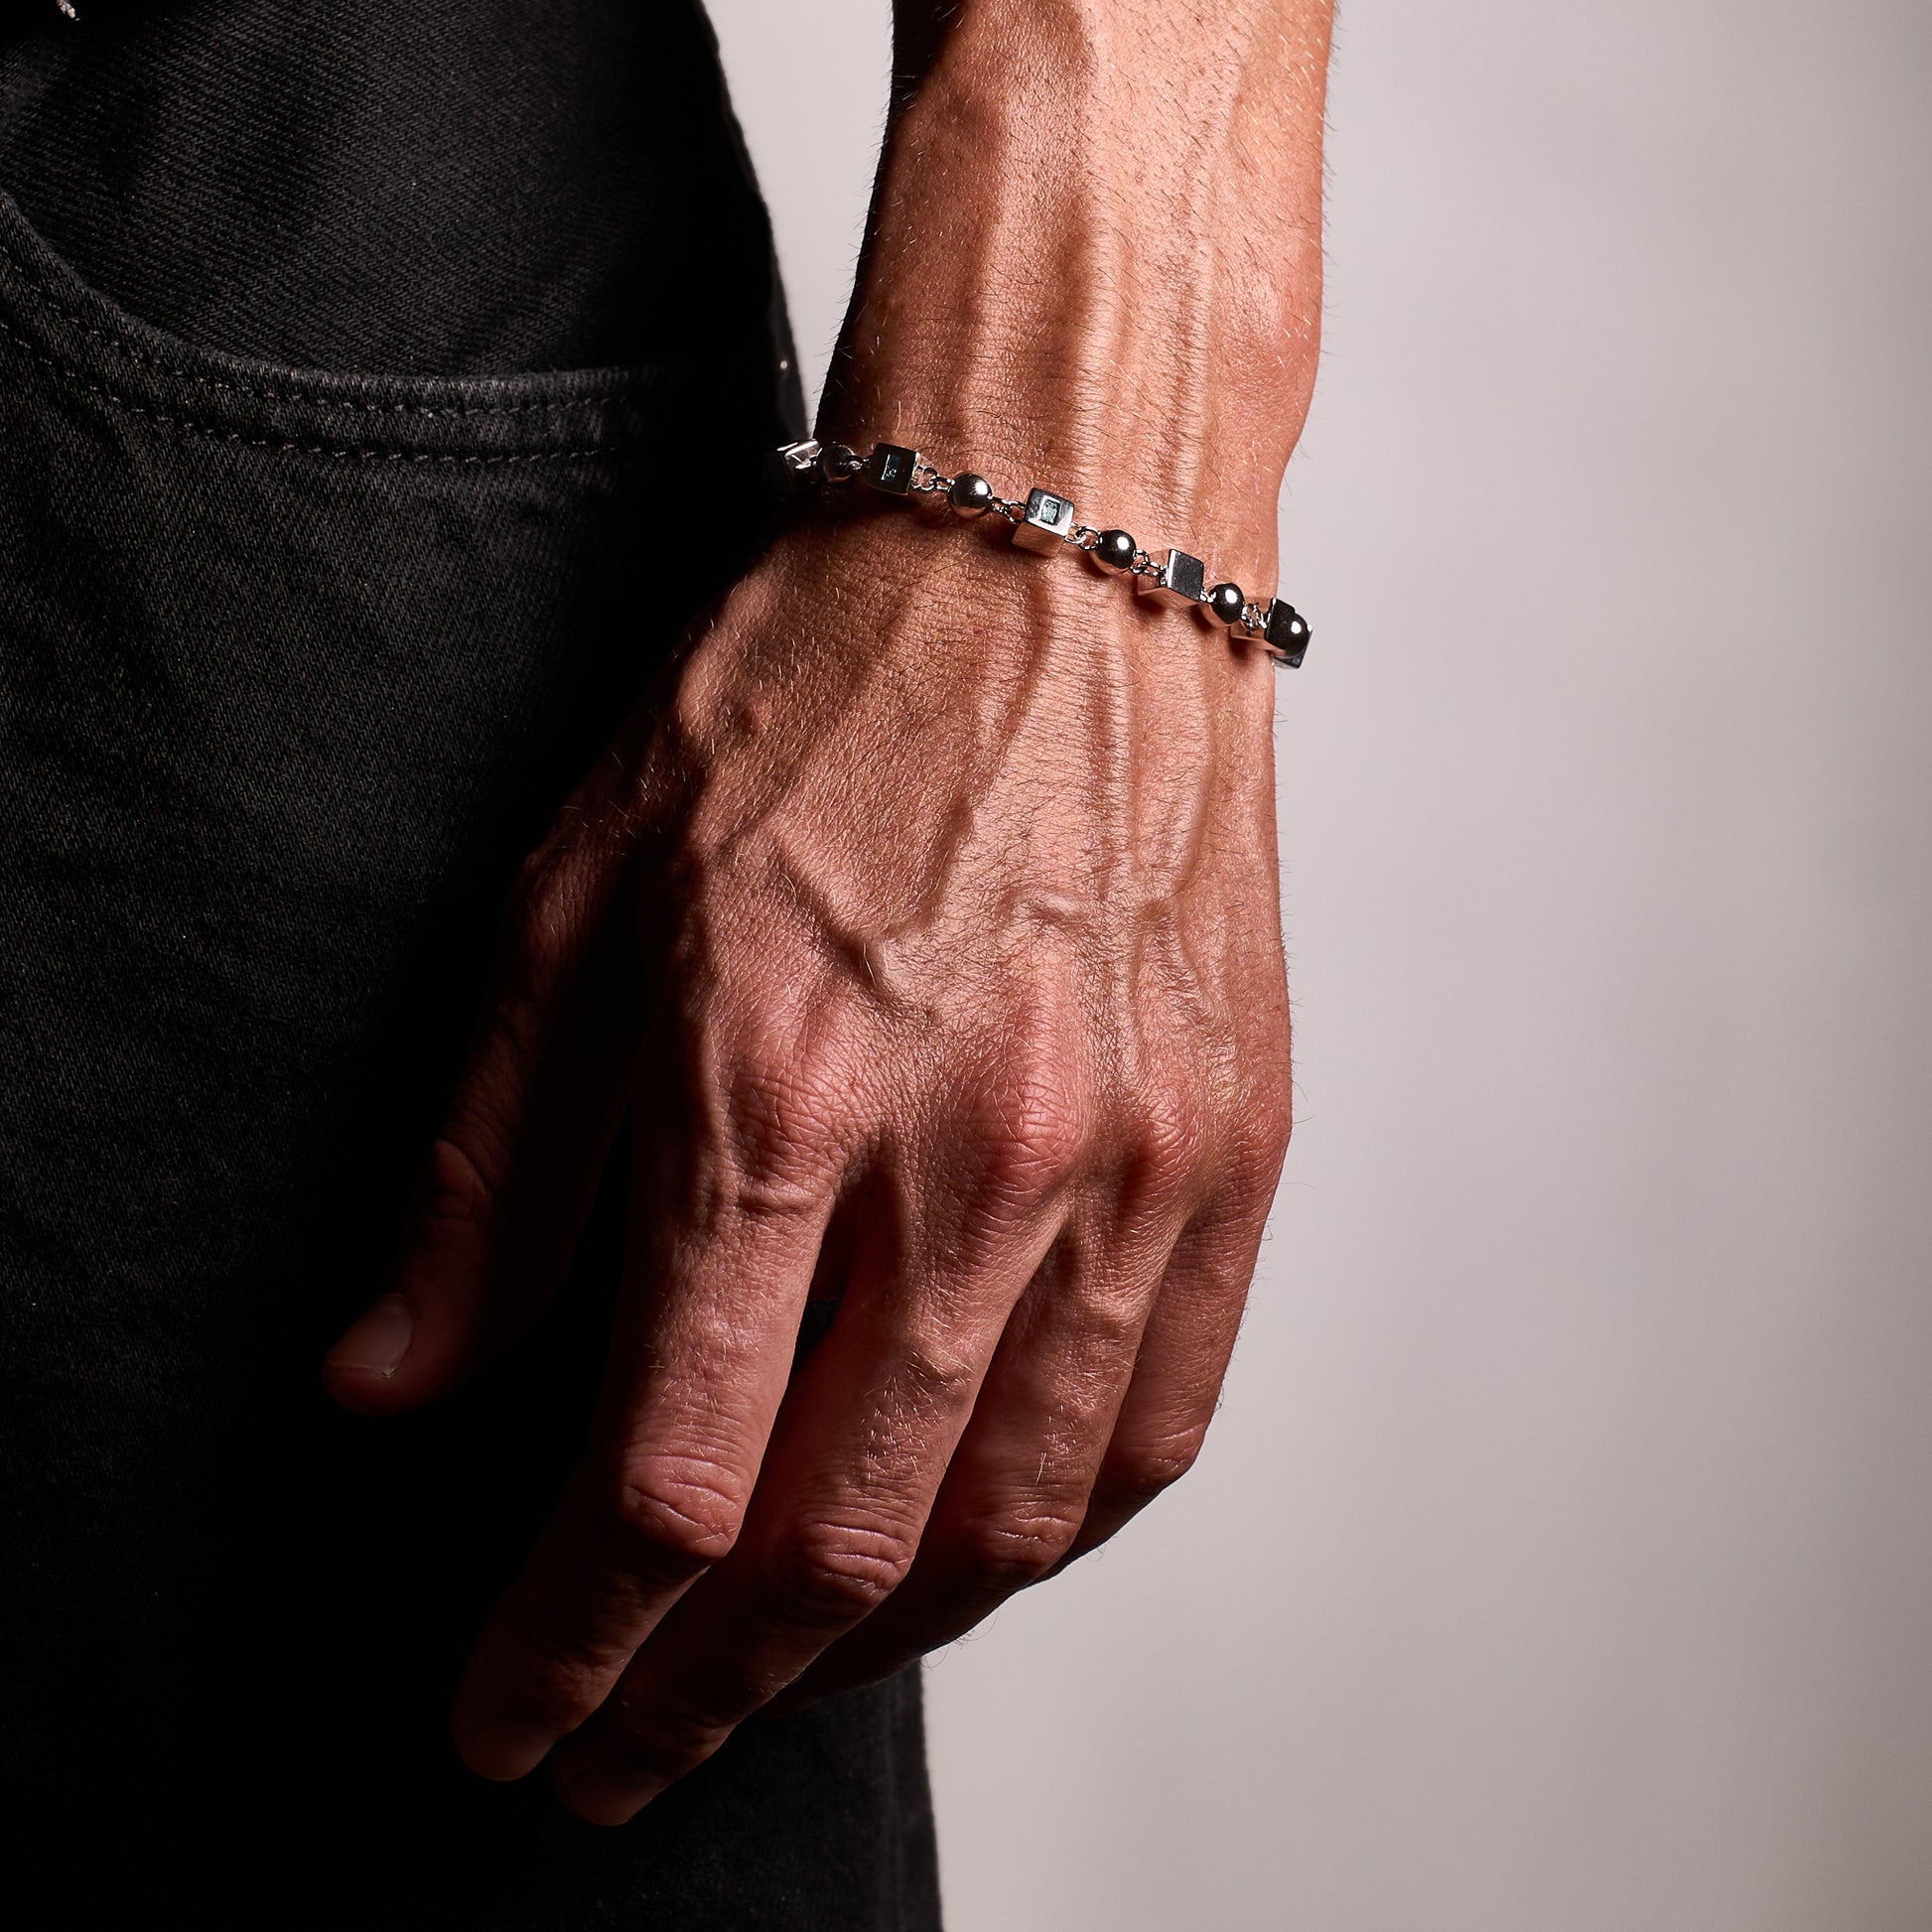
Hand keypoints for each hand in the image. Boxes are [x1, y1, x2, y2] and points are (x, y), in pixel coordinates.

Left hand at [323, 502, 1293, 1823]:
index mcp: (778, 1084)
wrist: (1061, 562)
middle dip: (701, 1698)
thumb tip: (390, 1387)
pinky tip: (966, 1546)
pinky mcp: (1236, 1149)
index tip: (511, 1724)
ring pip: (1010, 1524)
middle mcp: (978, 1151)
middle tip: (626, 1748)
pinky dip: (1047, 1539)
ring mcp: (1133, 1161)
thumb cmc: (812, 699)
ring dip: (875, 1645)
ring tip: (777, 1663)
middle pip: (838, 1548)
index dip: (563, 1650)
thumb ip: (482, 1171)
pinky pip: (1156, 1427)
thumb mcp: (577, 896)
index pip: (659, 1475)